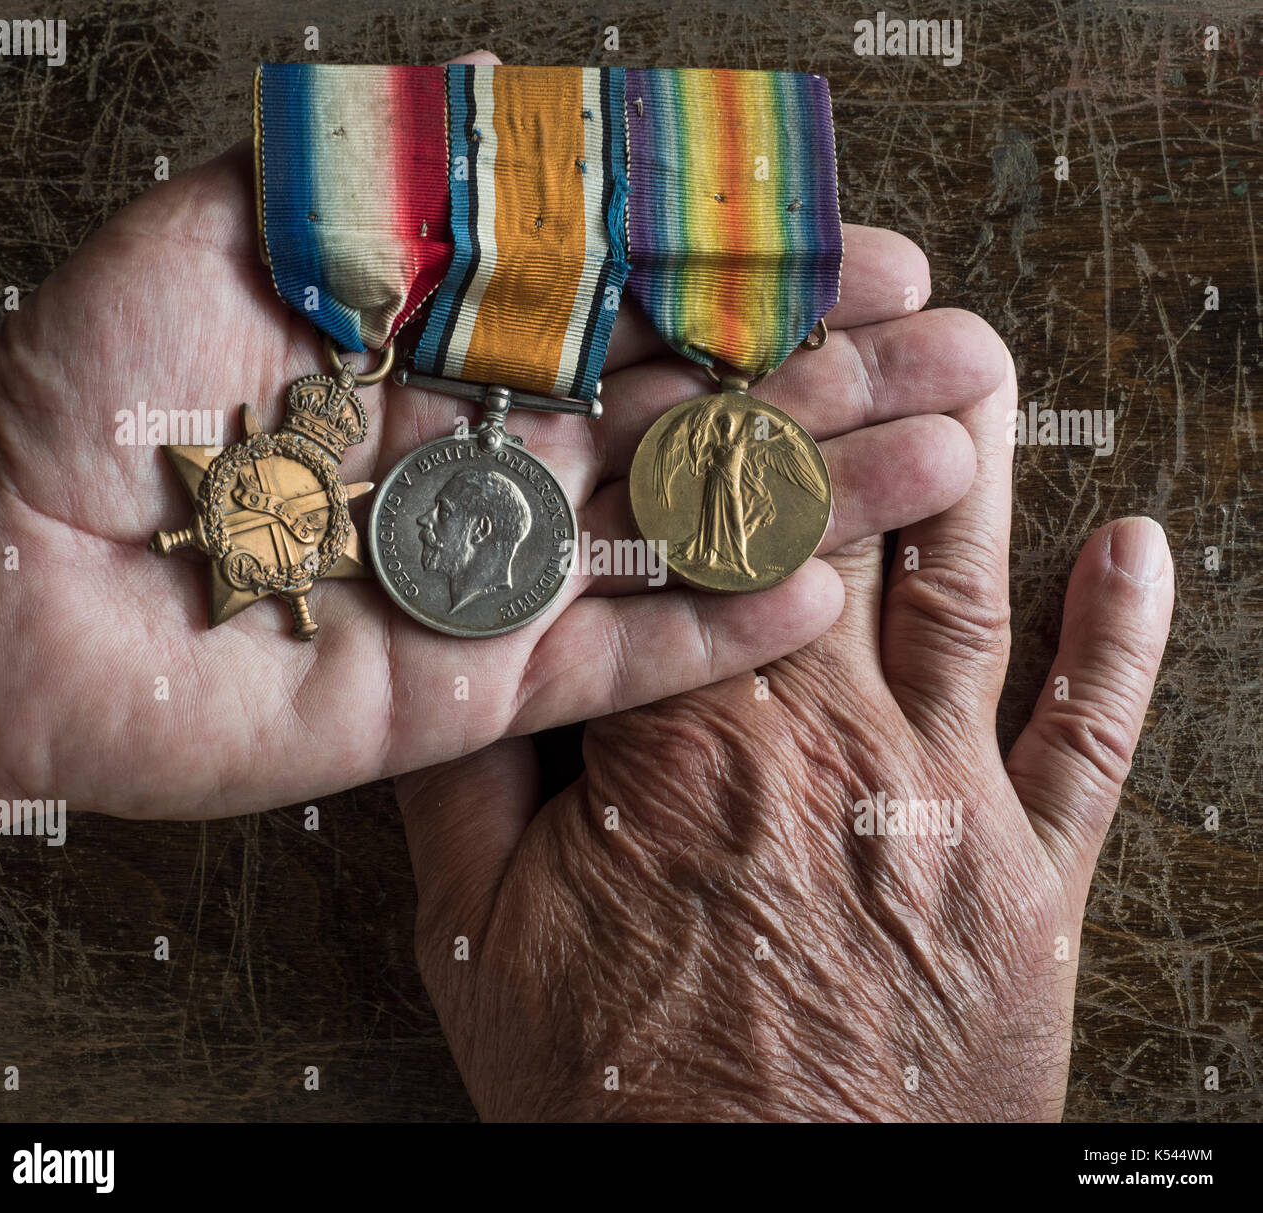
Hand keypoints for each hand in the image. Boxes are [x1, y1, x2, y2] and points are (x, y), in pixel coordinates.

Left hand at [0, 51, 995, 821]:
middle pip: (689, 415)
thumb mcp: (225, 231)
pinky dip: (711, 628)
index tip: (875, 260)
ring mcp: (489, 576)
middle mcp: (487, 456)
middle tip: (960, 362)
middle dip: (829, 385)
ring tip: (936, 466)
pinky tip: (814, 591)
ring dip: (809, 499)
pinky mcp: (470, 689)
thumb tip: (526, 123)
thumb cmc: (81, 395)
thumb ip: (382, 185)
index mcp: (444, 344)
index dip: (762, 281)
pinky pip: (612, 655)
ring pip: (676, 532)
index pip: (641, 304)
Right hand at [396, 341, 1174, 1120]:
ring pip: (970, 594)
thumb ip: (466, 773)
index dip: (712, 426)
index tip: (733, 335)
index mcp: (688, 742)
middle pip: (844, 531)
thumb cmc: (621, 1092)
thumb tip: (466, 648)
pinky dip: (1123, 638)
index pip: (698, 537)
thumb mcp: (483, 935)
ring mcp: (950, 801)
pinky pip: (1091, 737)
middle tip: (882, 294)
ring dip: (983, 471)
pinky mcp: (1032, 878)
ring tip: (988, 365)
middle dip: (854, 404)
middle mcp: (832, 742)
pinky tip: (1137, 549)